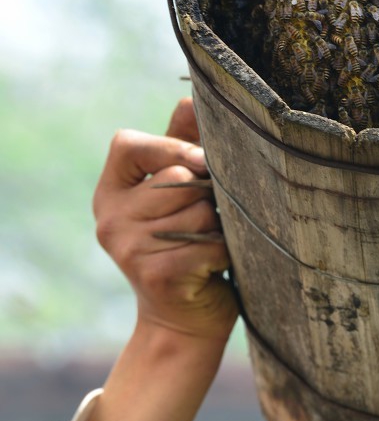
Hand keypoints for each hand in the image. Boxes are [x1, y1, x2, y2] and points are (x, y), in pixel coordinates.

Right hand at [93, 99, 237, 343]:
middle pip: (177, 179)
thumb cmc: (189, 250)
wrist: (183, 322)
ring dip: (221, 226)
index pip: (127, 145)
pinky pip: (209, 243)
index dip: (169, 146)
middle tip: (214, 218)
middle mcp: (110, 219)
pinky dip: (225, 252)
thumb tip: (189, 97)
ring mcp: (128, 248)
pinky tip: (218, 265)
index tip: (200, 161)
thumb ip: (183, 149)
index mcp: (111, 193)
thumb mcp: (180, 198)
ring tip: (214, 243)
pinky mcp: (155, 274)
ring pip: (198, 211)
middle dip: (209, 194)